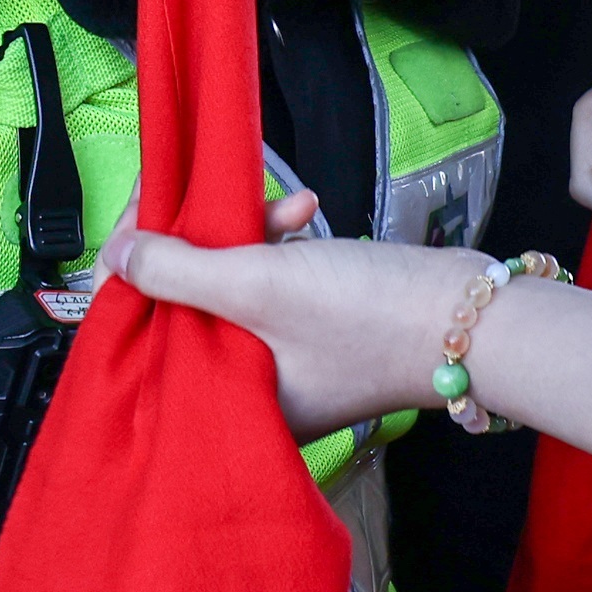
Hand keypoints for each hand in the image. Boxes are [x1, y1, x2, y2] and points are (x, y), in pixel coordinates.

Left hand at [102, 227, 473, 438]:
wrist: (475, 319)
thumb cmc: (369, 316)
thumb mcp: (259, 284)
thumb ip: (179, 269)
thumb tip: (116, 254)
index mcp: (226, 400)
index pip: (151, 331)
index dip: (140, 267)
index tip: (148, 210)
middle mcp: (250, 390)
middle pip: (187, 305)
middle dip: (196, 243)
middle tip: (202, 192)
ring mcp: (285, 363)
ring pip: (231, 288)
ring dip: (243, 237)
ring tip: (276, 206)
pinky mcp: (315, 335)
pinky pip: (272, 287)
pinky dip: (280, 248)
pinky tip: (303, 213)